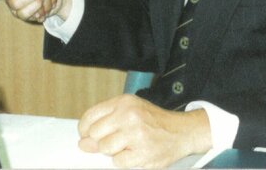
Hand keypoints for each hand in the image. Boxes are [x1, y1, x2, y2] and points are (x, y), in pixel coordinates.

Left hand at [77, 94, 211, 167]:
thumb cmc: (153, 121)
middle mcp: (129, 116)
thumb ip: (106, 122)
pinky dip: (124, 161)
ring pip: (105, 149)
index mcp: (124, 102)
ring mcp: (137, 136)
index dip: (84, 130)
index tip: (87, 136)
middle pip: (95, 135)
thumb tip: (84, 143)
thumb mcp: (130, 111)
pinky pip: (119, 163)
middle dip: (99, 141)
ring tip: (126, 146)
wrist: (182, 132)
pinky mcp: (143, 154)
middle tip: (113, 141)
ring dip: (112, 152)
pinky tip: (135, 153)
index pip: (90, 117)